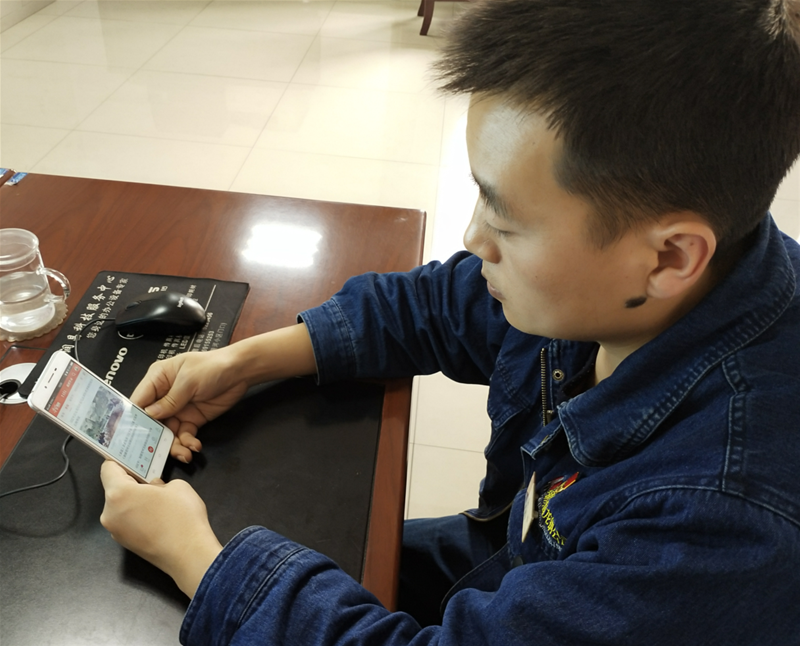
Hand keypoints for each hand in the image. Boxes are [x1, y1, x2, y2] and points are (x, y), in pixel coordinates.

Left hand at [99, 461, 222, 597]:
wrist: (188, 554)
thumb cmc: (181, 516)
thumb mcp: (176, 486)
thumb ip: (157, 483)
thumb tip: (152, 489)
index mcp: (118, 494)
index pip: (108, 469)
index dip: (120, 461)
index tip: (133, 459)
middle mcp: (109, 513)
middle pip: (113, 489)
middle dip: (130, 483)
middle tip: (152, 481)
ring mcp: (115, 531)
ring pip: (120, 506)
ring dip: (134, 500)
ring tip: (158, 502)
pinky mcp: (124, 544)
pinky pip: (126, 521)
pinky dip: (137, 516)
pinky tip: (157, 518)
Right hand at [131, 348, 248, 462]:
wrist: (240, 372)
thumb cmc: (213, 366)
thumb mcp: (188, 380)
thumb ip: (169, 400)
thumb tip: (150, 415)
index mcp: (158, 379)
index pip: (139, 401)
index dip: (134, 419)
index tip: (130, 437)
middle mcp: (164, 395)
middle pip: (151, 422)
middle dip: (154, 438)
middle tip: (156, 454)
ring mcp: (178, 409)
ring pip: (168, 432)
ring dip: (173, 446)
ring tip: (184, 454)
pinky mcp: (192, 419)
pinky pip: (184, 435)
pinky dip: (188, 443)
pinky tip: (194, 447)